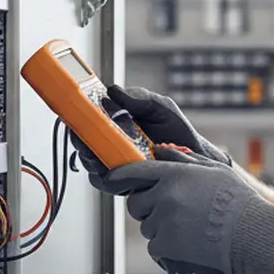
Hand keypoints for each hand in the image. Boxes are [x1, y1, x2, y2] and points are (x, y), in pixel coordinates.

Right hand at [72, 85, 231, 189]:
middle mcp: (111, 144)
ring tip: (101, 151)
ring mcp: (115, 164)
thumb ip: (139, 97)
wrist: (197, 158)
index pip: (87, 119)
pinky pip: (105, 182)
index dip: (77, 116)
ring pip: (90, 163)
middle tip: (86, 135)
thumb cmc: (177, 132)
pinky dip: (106, 176)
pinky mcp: (123, 182)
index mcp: (116, 123)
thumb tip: (113, 91)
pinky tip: (116, 168)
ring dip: (91, 157)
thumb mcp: (160, 107)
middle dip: (80, 138)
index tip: (76, 113)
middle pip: (82, 142)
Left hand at [103, 146, 273, 273]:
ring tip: (191, 229)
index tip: (113, 180)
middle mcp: (164, 195)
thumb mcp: (214, 169)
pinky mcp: (165, 245)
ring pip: (147, 228)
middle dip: (147, 208)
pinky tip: (190, 245)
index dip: (120, 177)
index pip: (133, 172)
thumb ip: (183, 159)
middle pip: (136, 204)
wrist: (252, 234)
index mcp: (174, 173)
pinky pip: (155, 248)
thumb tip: (159, 149)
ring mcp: (163, 221)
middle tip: (169, 211)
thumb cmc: (239, 202)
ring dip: (162, 229)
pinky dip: (168, 249)